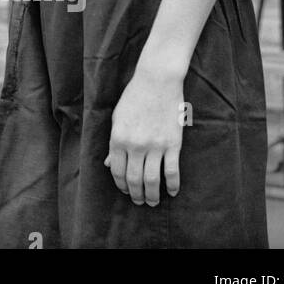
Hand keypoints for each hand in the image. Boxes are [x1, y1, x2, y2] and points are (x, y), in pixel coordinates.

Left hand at [104, 66, 184, 205]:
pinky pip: (172, 171)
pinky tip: (172, 192)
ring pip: (152, 180)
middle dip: (135, 195)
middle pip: (134, 179)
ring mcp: (155, 146)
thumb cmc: (134, 97)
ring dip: (152, 195)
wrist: (157, 81)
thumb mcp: (117, 119)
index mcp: (118, 138)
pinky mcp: (173, 144)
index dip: (121, 185)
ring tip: (152, 201)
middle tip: (139, 201)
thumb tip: (110, 165)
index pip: (118, 171)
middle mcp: (135, 145)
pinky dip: (172, 185)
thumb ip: (114, 144)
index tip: (124, 190)